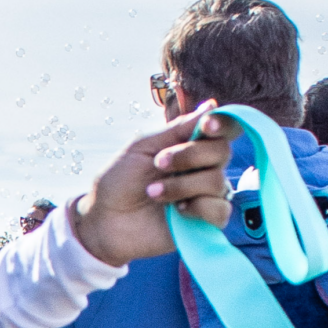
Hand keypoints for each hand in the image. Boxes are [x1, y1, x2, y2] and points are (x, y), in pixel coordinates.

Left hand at [70, 100, 239, 265]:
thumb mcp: (142, 148)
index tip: (206, 126)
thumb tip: (212, 106)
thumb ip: (177, 129)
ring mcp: (205, 195)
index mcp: (189, 146)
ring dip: (182, 185)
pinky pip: (220, 210)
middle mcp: (202, 168)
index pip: (222, 129)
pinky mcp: (205, 221)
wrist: (105, 220)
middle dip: (190, 155)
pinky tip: (177, 211)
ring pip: (218, 182)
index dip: (223, 123)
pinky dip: (198, 208)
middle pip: (222, 151)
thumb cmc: (119, 182)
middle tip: (159, 163)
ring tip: (153, 193)